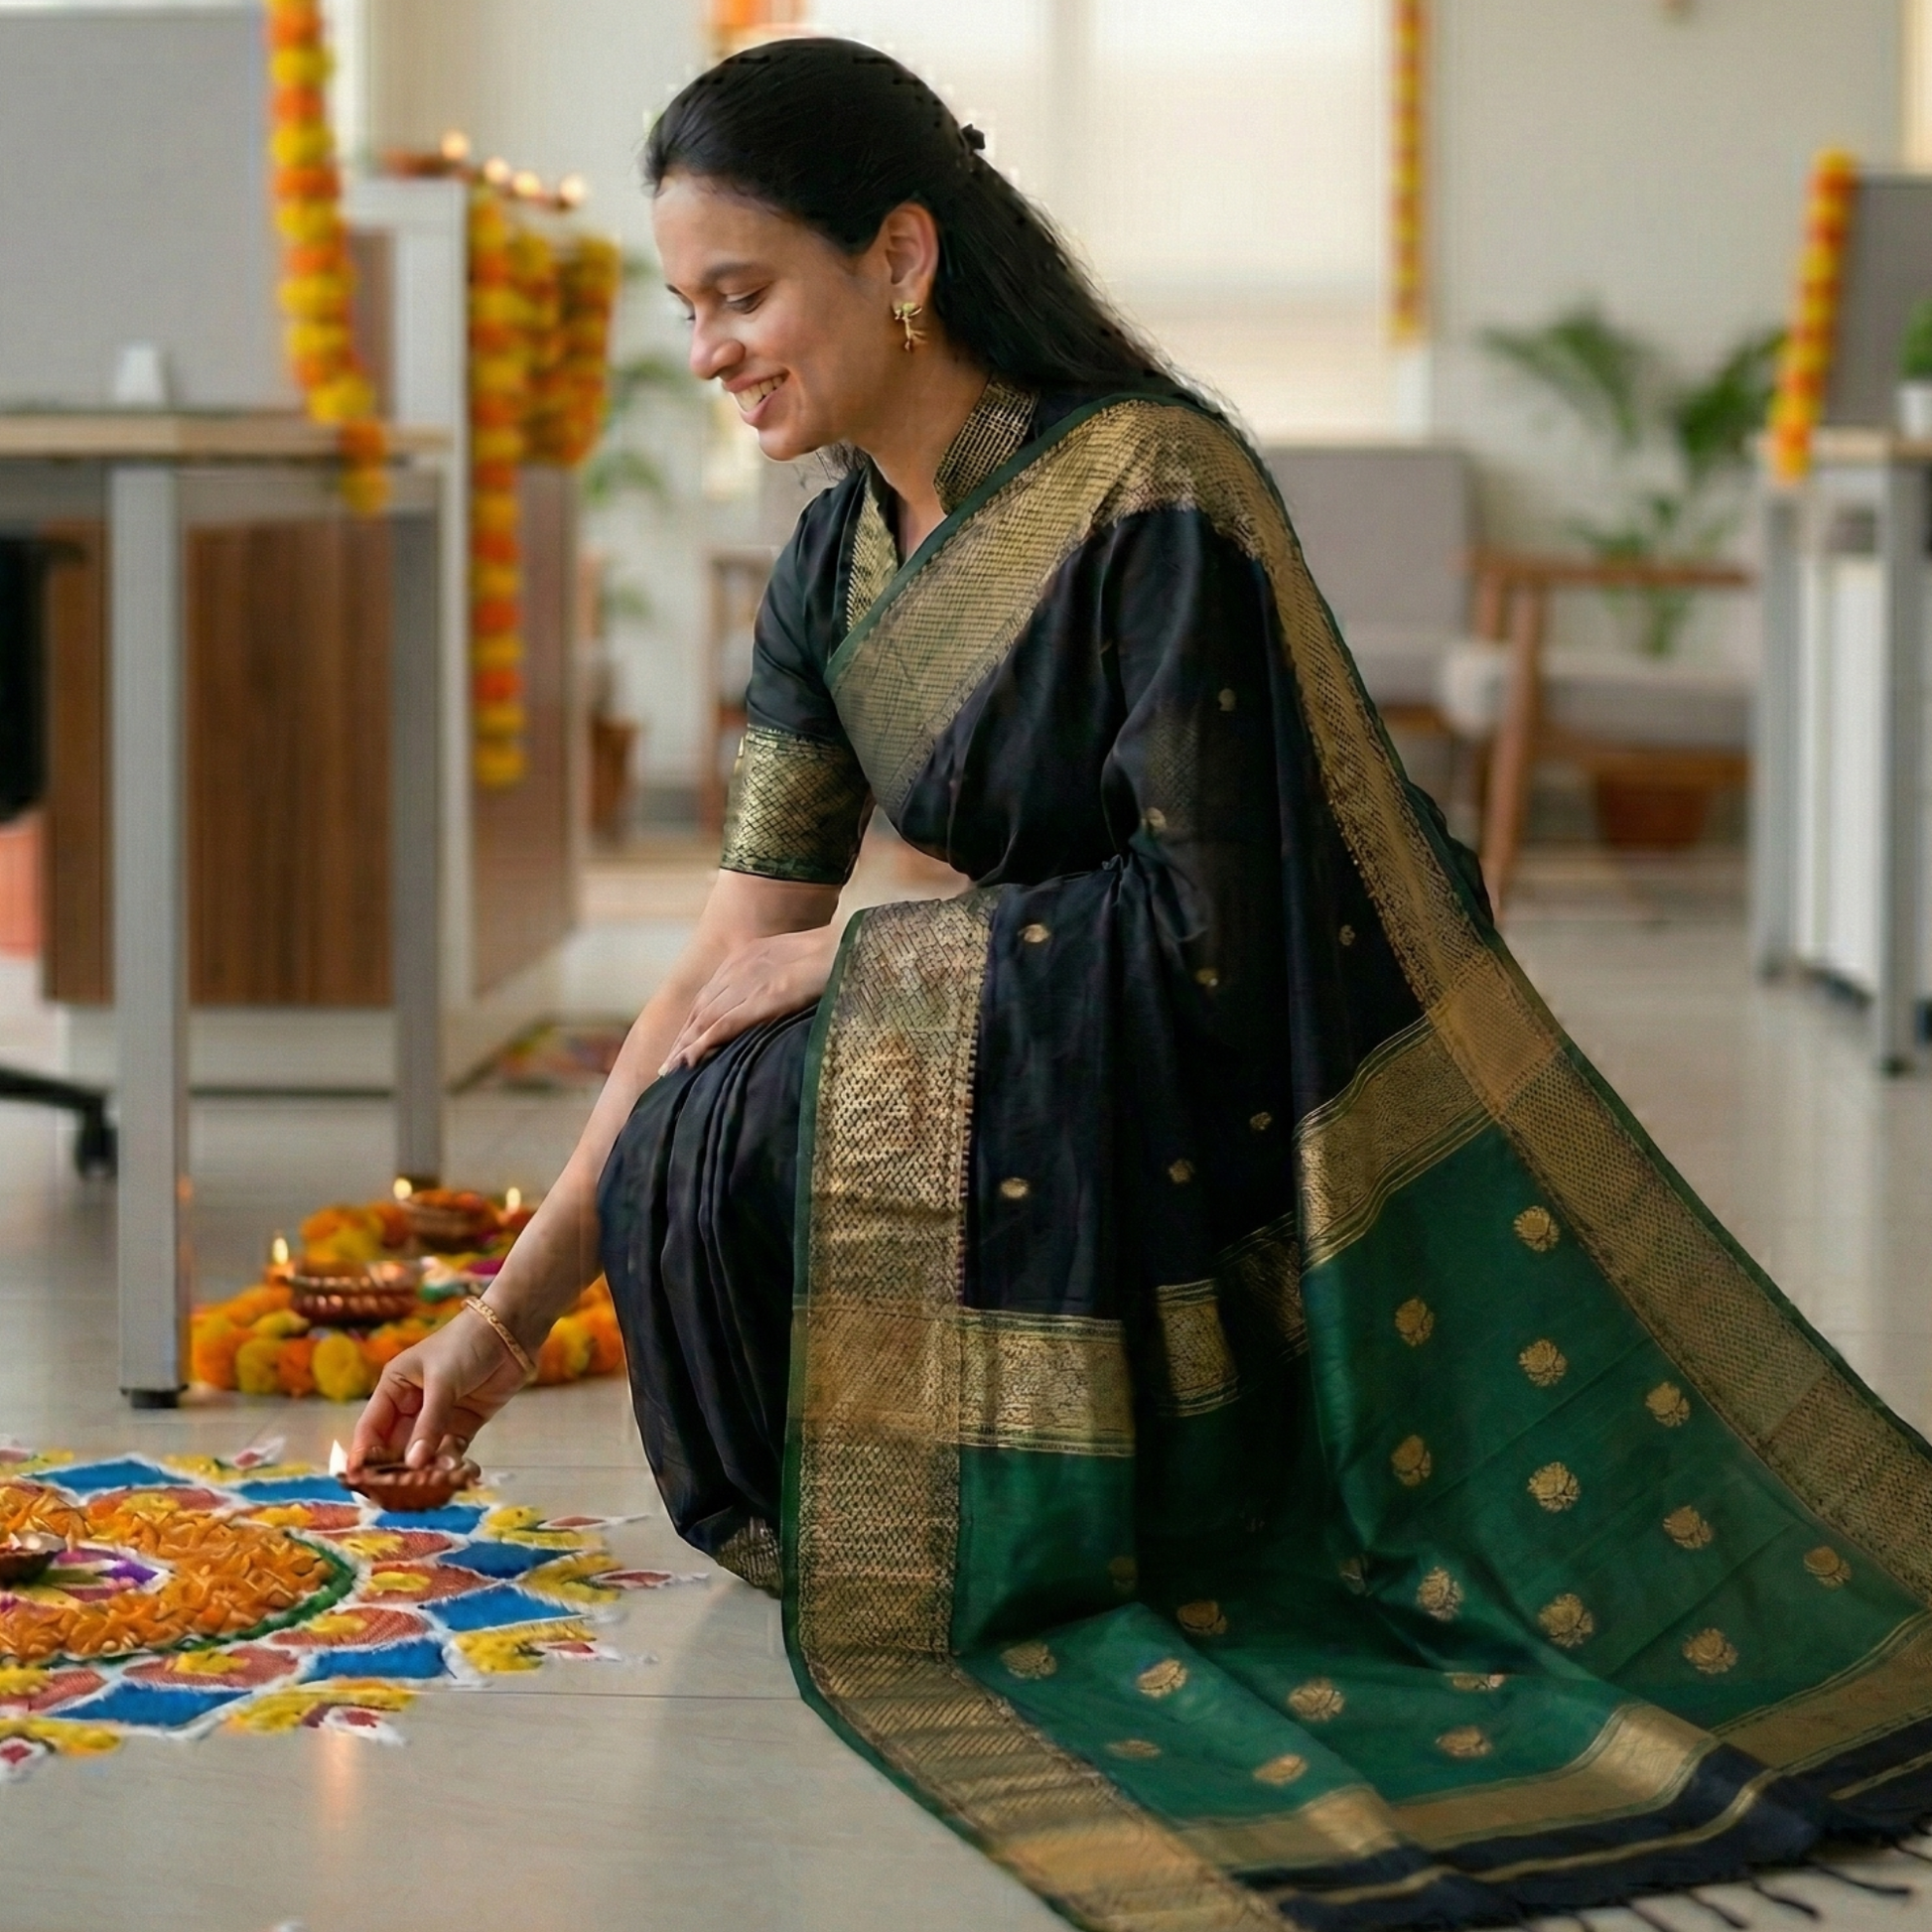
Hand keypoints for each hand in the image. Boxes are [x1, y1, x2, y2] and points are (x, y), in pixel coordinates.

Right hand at [349, 1305, 530, 1469]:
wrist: (512, 1332)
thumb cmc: (466, 1344)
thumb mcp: (442, 1382)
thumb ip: (428, 1424)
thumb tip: (412, 1464)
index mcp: (394, 1387)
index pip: (372, 1428)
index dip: (365, 1456)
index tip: (361, 1483)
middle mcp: (412, 1405)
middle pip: (396, 1447)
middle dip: (401, 1469)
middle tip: (407, 1489)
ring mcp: (439, 1416)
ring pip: (425, 1453)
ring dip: (430, 1468)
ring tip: (440, 1478)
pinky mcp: (464, 1424)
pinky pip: (452, 1450)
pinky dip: (454, 1462)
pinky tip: (461, 1471)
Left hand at [661, 924, 837, 1072]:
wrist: (853, 946)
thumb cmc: (837, 957)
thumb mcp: (800, 963)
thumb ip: (781, 979)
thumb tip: (779, 1001)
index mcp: (749, 956)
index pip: (712, 995)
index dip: (695, 1022)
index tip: (682, 1046)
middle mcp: (741, 967)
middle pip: (702, 1008)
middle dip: (683, 1038)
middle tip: (667, 1066)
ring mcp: (751, 982)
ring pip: (706, 1018)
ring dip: (685, 1046)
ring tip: (671, 1071)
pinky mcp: (763, 998)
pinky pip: (724, 1024)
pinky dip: (703, 1043)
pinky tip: (690, 1061)